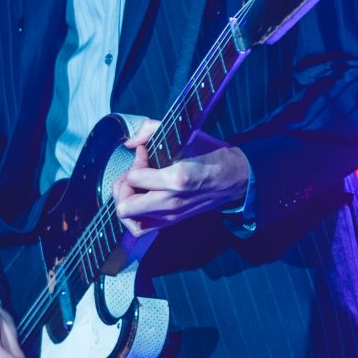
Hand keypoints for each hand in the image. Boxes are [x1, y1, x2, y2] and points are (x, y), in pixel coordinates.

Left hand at [112, 118, 250, 236]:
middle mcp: (171, 202)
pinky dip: (134, 215)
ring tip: (133, 188)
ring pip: (130, 221)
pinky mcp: (172, 222)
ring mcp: (171, 216)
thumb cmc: (211, 154)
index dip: (135, 161)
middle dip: (122, 187)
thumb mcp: (186, 134)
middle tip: (132, 173)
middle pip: (125, 207)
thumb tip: (129, 143)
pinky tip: (139, 198)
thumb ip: (151, 129)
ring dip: (126, 203)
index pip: (134, 177)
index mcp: (176, 179)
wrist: (235, 178)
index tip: (145, 152)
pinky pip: (141, 228)